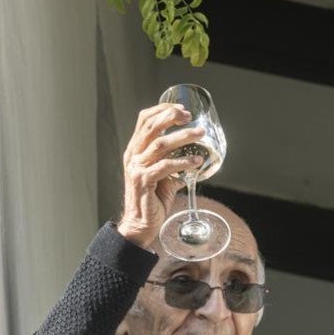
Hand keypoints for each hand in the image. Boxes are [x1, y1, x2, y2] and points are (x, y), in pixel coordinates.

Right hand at [117, 103, 205, 247]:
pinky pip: (165, 166)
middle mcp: (133, 155)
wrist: (140, 224)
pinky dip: (183, 162)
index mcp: (135, 150)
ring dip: (183, 137)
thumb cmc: (151, 200)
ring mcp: (137, 168)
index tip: (182, 110)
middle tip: (191, 117)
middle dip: (172, 117)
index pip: (145, 120)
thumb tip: (194, 158)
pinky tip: (196, 162)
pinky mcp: (144, 181)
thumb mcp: (162, 176)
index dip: (163, 110)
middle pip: (151, 126)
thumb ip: (173, 164)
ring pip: (160, 144)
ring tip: (200, 135)